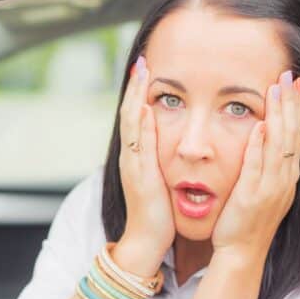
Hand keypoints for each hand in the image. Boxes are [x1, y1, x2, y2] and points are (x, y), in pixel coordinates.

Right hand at [113, 56, 173, 276]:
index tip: (147, 68)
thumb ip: (161, 157)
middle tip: (142, 59)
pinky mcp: (140, 177)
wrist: (147, 239)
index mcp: (139, 154)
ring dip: (135, 97)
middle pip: (130, 112)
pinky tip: (145, 108)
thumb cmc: (157, 210)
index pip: (138, 115)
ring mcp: (133, 165)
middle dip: (135, 86)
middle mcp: (132, 155)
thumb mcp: (159, 177)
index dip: (140, 91)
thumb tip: (170, 140)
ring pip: (131, 124)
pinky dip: (140, 126)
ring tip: (141, 72)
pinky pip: (140, 146)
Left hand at [211, 71, 299, 260]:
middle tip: (289, 75)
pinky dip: (260, 146)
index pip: (295, 134)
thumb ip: (264, 163)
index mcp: (287, 176)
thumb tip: (263, 134)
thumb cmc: (247, 221)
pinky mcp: (253, 196)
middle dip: (291, 103)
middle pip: (292, 134)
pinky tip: (260, 126)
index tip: (294, 84)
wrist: (241, 252)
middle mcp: (284, 179)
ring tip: (277, 89)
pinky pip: (258, 167)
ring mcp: (271, 188)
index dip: (295, 108)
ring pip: (280, 145)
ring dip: (279, 115)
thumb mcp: (261, 188)